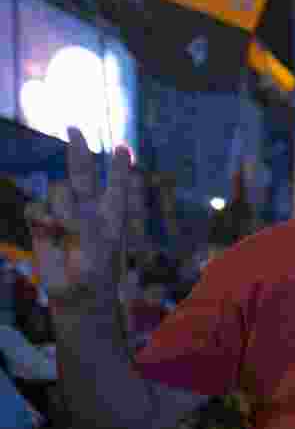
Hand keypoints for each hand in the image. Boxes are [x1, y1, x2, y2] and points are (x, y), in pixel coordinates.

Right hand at [24, 127, 141, 304]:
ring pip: (59, 192)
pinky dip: (41, 217)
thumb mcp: (96, 250)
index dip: (119, 167)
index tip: (123, 147)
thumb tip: (64, 201)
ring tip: (66, 230)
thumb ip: (83, 222)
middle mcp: (89, 212)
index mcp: (111, 217)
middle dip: (78, 150)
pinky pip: (37, 208)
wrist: (76, 301)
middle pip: (83, 173)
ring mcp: (64, 217)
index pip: (117, 186)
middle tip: (74, 127)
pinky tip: (48, 230)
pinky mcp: (43, 226)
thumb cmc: (94, 280)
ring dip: (61, 205)